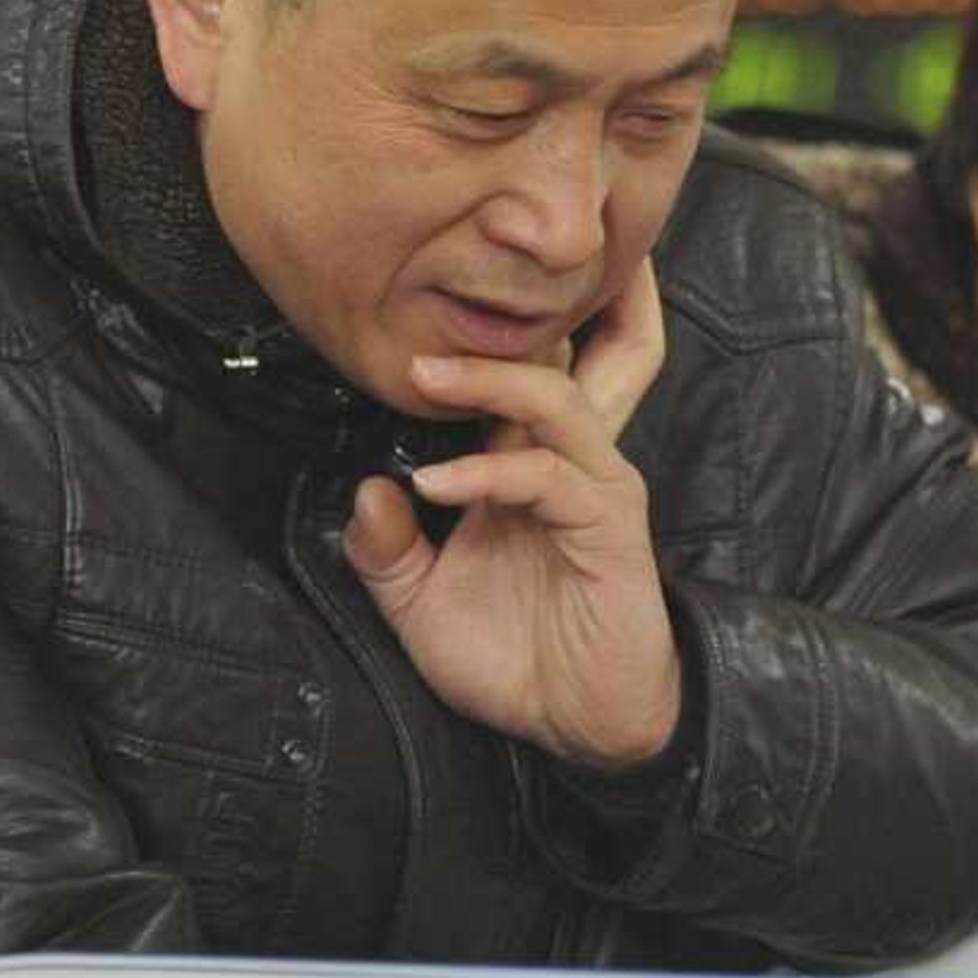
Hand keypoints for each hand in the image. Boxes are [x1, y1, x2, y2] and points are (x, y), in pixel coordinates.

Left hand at [340, 257, 683, 770]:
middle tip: (497, 248)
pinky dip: (489, 471)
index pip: (538, 363)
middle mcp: (576, 457)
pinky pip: (548, 475)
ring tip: (424, 376)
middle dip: (583, 291)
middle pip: (608, 345)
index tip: (422, 296)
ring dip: (488, 378)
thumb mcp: (422, 605)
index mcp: (536, 458)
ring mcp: (597, 486)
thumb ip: (387, 550)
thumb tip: (367, 490)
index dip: (499, 322)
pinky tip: (438, 485)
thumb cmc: (515, 658)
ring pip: (558, 397)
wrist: (578, 729)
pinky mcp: (610, 526)